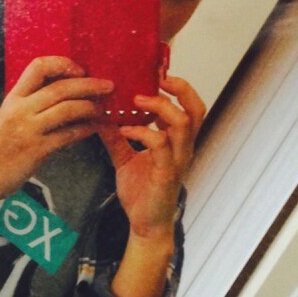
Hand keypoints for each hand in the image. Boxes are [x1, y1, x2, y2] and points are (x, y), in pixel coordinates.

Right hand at [0, 57, 111, 205]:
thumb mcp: (8, 117)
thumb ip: (30, 105)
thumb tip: (61, 96)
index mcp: (14, 98)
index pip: (38, 67)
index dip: (62, 64)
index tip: (79, 70)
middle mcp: (21, 110)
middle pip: (60, 87)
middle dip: (89, 84)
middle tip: (108, 86)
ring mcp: (28, 129)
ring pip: (66, 109)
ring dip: (90, 107)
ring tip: (103, 108)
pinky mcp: (36, 150)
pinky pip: (66, 136)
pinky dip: (83, 130)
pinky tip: (93, 128)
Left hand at [95, 74, 205, 239]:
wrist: (144, 224)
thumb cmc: (142, 193)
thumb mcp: (125, 159)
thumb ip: (116, 138)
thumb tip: (100, 117)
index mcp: (177, 142)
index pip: (189, 106)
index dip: (179, 87)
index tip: (159, 72)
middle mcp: (183, 148)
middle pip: (196, 109)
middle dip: (180, 89)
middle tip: (158, 78)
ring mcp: (177, 160)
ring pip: (183, 123)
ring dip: (160, 107)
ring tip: (137, 101)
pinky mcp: (166, 174)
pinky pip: (161, 145)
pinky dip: (143, 132)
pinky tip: (125, 130)